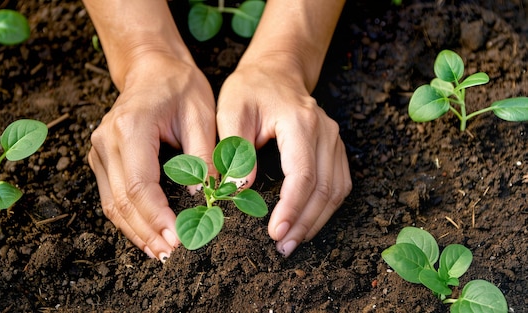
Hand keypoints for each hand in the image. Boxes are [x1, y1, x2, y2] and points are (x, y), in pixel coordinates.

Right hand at [88, 53, 215, 260]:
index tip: (179, 239)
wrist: (152, 68)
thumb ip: (203, 156)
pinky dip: (128, 219)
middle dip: (147, 232)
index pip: (139, 185)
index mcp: (131, 127)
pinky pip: (111, 196)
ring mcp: (99, 150)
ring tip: (160, 254)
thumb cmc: (180, 87)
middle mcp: (107, 140)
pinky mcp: (101, 157)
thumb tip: (205, 197)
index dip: (158, 217)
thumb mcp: (202, 115)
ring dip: (135, 232)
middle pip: (122, 200)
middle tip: (172, 257)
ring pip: (112, 204)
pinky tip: (147, 235)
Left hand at [216, 59, 351, 256]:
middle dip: (304, 222)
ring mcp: (334, 140)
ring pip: (336, 190)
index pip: (302, 174)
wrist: (276, 71)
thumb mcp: (230, 110)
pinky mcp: (335, 148)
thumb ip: (234, 148)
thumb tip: (239, 188)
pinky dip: (326, 208)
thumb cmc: (250, 90)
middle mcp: (325, 132)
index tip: (275, 232)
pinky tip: (308, 223)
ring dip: (317, 220)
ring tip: (294, 242)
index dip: (291, 207)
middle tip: (283, 247)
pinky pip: (339, 184)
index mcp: (299, 122)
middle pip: (324, 187)